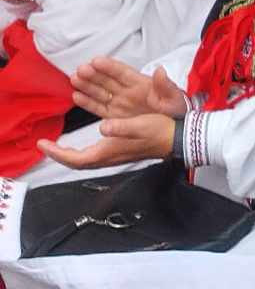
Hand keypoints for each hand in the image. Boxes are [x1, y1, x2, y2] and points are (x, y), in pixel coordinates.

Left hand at [38, 112, 176, 169]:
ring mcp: (113, 155)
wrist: (177, 139)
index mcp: (110, 152)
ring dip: (68, 153)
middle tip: (45, 146)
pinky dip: (80, 150)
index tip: (43, 144)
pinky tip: (80, 141)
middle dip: (59, 155)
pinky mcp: (118, 150)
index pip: (76, 159)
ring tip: (56, 144)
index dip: (57, 153)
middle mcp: (109, 156)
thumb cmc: (160, 132)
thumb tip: (103, 126)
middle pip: (77, 162)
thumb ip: (120, 127)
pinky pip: (92, 154)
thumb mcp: (140, 125)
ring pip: (84, 159)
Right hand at [70, 57, 185, 120]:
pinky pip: (99, 107)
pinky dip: (88, 102)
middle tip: (81, 70)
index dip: (110, 66)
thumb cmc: (176, 111)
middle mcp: (127, 91)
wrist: (177, 130)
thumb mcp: (175, 98)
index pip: (123, 72)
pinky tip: (76, 96)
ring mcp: (120, 102)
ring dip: (87, 85)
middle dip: (94, 74)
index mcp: (141, 83)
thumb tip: (161, 71)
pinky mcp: (115, 115)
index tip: (96, 60)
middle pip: (107, 79)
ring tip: (75, 79)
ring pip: (100, 91)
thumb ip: (166, 86)